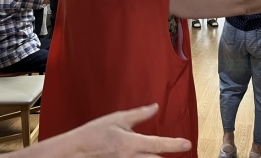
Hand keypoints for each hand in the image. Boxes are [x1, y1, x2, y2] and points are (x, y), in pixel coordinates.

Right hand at [41, 104, 191, 157]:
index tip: (187, 144)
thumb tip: (154, 107)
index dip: (175, 144)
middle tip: (180, 151)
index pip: (159, 144)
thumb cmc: (92, 133)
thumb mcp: (117, 119)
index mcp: (131, 143)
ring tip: (162, 155)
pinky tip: (146, 156)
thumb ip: (138, 115)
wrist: (73, 151)